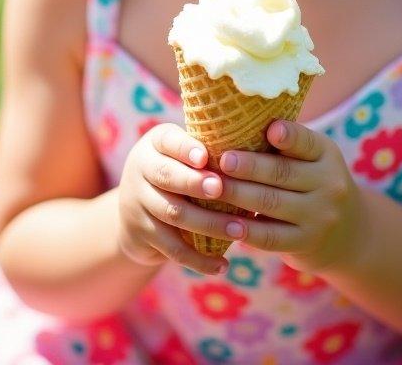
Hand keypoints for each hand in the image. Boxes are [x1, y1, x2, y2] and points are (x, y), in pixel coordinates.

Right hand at [117, 122, 245, 275]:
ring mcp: (137, 202)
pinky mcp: (141, 234)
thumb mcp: (184, 153)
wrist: (134, 210)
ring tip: (238, 230)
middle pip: (166, 175)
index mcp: (156, 142)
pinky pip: (172, 249)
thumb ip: (212, 146)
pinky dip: (198, 259)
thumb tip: (268, 135)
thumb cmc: (179, 170)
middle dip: (195, 183)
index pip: (168, 141)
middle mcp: (141, 168)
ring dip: (208, 223)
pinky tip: (223, 265)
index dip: (186, 149)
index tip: (206, 156)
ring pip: (173, 213)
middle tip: (222, 189)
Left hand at [216, 120, 366, 272]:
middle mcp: (328, 183)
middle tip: (222, 160)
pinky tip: (228, 225)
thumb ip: (285, 146)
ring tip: (214, 187)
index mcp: (325, 154)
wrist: (348, 233)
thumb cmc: (312, 182)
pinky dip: (248, 231)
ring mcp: (319, 215)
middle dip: (249, 166)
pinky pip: (271, 236)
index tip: (269, 130)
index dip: (289, 136)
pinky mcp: (305, 242)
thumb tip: (235, 124)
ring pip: (272, 203)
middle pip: (282, 172)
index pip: (306, 142)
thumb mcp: (312, 159)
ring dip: (239, 195)